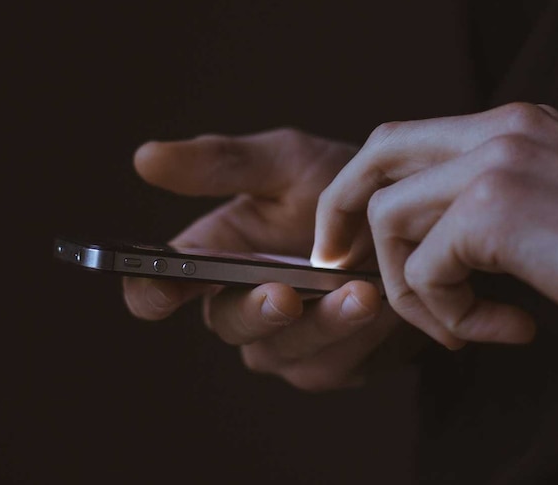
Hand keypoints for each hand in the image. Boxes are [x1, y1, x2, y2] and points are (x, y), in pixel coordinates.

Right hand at [123, 129, 422, 390]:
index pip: (161, 288)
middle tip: (284, 294)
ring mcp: (287, 342)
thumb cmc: (339, 185)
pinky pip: (336, 364)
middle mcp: (242, 306)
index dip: (152, 292)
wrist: (412, 217)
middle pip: (228, 325)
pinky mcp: (333, 363)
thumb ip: (223, 164)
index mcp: (215, 257)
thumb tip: (145, 158)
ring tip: (360, 293)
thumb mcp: (287, 162)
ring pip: (285, 351)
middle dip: (256, 312)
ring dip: (322, 326)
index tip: (163, 288)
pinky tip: (386, 305)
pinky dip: (361, 337)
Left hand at [313, 103, 557, 348]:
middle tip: (341, 265)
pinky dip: (449, 313)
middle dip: (343, 213)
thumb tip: (431, 240)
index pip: (406, 138)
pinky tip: (505, 328)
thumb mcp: (555, 202)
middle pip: (377, 156)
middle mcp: (499, 128)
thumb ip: (492, 202)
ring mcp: (496, 161)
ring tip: (462, 326)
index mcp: (512, 124)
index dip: (365, 187)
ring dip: (411, 289)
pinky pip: (427, 270)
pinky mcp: (496, 209)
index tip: (352, 239)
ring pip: (391, 220)